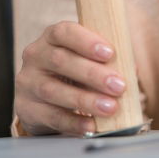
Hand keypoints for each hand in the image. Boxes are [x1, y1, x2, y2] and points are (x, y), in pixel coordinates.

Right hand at [15, 21, 126, 135]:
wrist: (41, 99)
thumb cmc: (71, 72)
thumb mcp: (84, 59)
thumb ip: (105, 60)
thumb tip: (131, 69)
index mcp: (51, 37)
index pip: (64, 32)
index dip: (86, 41)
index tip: (109, 53)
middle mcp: (35, 56)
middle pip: (61, 61)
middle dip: (93, 74)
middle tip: (118, 86)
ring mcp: (28, 83)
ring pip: (54, 90)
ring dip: (85, 100)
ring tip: (110, 107)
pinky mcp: (27, 108)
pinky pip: (51, 116)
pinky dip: (74, 122)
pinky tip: (91, 125)